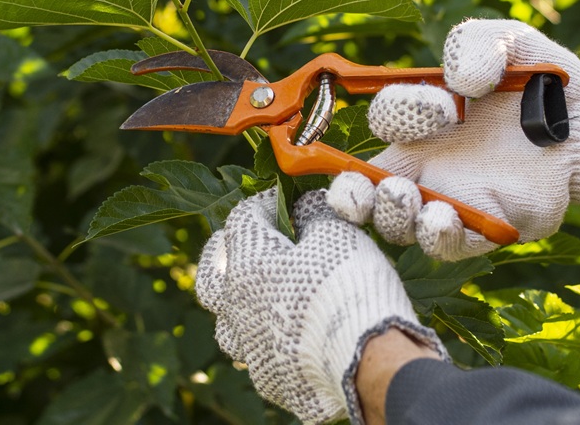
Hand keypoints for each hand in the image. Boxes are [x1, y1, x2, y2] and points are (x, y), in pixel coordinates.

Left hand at [194, 188, 446, 423]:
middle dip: (224, 254)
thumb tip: (305, 207)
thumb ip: (313, 213)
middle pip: (211, 274)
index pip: (243, 218)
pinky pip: (258, 355)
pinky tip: (289, 338)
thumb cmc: (348, 287)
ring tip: (260, 297)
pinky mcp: (269, 380)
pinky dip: (268, 341)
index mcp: (246, 264)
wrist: (368, 362)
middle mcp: (236, 307)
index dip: (266, 203)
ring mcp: (249, 348)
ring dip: (239, 305)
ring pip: (227, 322)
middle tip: (243, 246)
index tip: (288, 200)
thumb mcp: (336, 233)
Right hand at [327, 19, 579, 260]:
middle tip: (366, 187)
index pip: (383, 122)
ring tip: (408, 200)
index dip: (400, 113)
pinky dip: (437, 237)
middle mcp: (425, 165)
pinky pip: (448, 246)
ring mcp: (451, 201)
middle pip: (365, 190)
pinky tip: (441, 219)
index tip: (444, 107)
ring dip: (393, 216)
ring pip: (399, 224)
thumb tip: (460, 81)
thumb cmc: (542, 80)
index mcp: (421, 121)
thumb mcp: (509, 42)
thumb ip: (476, 43)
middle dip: (352, 193)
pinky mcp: (485, 228)